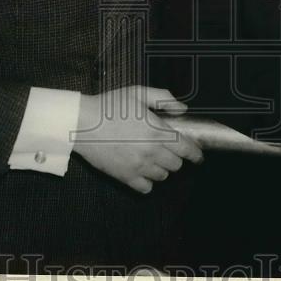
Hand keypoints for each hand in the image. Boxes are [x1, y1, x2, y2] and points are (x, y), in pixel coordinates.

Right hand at [72, 86, 202, 193]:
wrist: (82, 123)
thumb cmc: (109, 106)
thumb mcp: (138, 93)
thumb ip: (163, 98)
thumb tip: (181, 109)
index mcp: (157, 130)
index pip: (186, 148)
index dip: (195, 153)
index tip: (197, 155)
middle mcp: (151, 151)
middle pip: (176, 164)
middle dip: (176, 157)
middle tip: (168, 149)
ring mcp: (138, 166)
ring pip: (163, 176)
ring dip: (162, 168)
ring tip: (153, 158)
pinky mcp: (125, 177)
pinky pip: (146, 187)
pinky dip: (147, 182)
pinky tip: (142, 171)